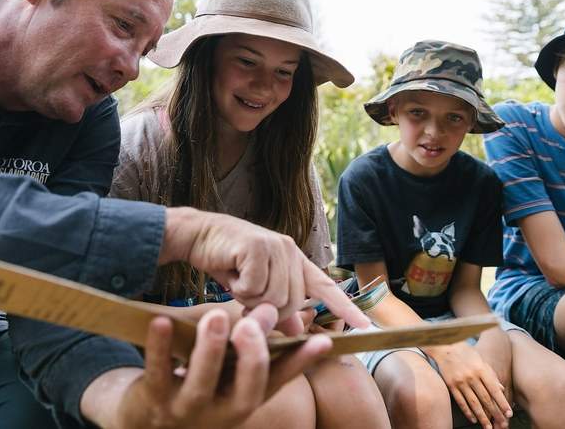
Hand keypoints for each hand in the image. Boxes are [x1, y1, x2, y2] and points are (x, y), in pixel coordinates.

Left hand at [81, 304, 331, 427]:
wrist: (145, 422)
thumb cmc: (198, 391)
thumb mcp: (230, 379)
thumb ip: (257, 351)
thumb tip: (295, 317)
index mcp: (243, 401)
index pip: (277, 380)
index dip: (300, 362)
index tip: (321, 340)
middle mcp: (221, 410)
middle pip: (246, 388)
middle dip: (252, 356)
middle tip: (252, 323)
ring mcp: (187, 409)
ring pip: (201, 383)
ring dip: (210, 349)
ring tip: (216, 317)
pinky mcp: (153, 399)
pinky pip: (157, 372)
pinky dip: (160, 347)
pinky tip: (161, 321)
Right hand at [162, 208, 369, 329]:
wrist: (199, 236)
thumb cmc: (228, 262)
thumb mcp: (255, 288)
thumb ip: (277, 307)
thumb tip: (298, 329)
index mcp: (295, 260)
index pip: (325, 287)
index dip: (345, 307)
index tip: (366, 325)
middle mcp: (290, 251)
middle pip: (291, 304)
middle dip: (265, 308)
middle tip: (246, 292)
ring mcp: (276, 246)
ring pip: (274, 298)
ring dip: (250, 298)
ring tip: (238, 279)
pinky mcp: (258, 247)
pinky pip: (256, 287)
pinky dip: (240, 288)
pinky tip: (231, 271)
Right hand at [426, 342, 511, 428]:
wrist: (445, 346)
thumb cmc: (466, 352)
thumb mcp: (481, 360)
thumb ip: (491, 375)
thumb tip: (502, 389)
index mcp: (481, 370)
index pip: (494, 390)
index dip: (502, 403)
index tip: (509, 413)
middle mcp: (471, 377)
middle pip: (485, 399)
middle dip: (495, 413)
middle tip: (502, 424)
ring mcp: (460, 382)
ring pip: (473, 403)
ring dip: (482, 417)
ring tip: (488, 427)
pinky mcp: (451, 385)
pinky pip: (461, 402)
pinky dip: (467, 412)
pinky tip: (473, 419)